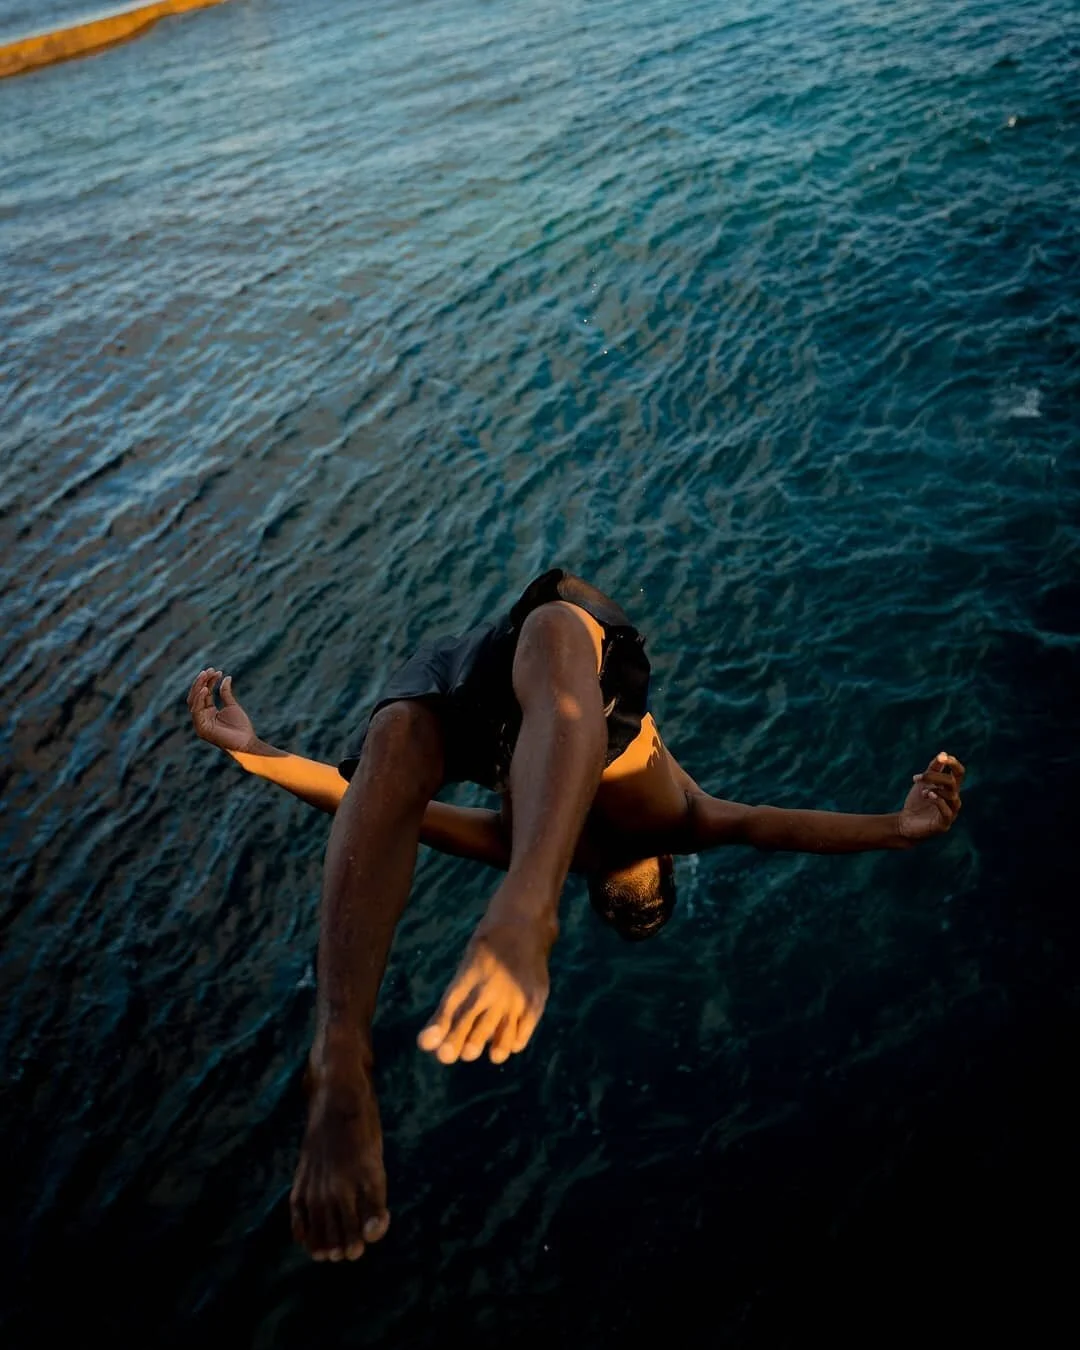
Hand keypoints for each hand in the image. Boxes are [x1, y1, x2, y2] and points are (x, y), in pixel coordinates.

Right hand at [187, 667, 257, 753]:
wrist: (246, 742)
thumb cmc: (241, 727)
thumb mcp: (232, 706)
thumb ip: (225, 692)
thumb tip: (226, 677)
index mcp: (208, 712)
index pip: (204, 694)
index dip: (208, 681)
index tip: (215, 670)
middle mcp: (202, 717)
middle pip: (196, 696)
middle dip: (201, 682)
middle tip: (209, 670)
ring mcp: (200, 723)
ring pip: (193, 702)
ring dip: (199, 687)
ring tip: (206, 675)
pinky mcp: (201, 728)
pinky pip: (196, 711)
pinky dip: (199, 699)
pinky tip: (206, 689)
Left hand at [417, 909, 553, 1064]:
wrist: (524, 924)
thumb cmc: (489, 947)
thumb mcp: (468, 963)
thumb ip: (456, 998)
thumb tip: (434, 1035)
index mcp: (470, 974)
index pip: (450, 1005)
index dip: (438, 1026)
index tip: (426, 1045)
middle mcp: (489, 988)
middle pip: (471, 1022)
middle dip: (458, 1042)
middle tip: (448, 1056)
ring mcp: (513, 997)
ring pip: (500, 1034)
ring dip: (492, 1047)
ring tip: (490, 1055)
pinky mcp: (534, 1001)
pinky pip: (523, 1031)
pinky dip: (516, 1041)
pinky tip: (511, 1044)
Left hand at [897, 752, 964, 841]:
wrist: (905, 824)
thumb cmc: (916, 803)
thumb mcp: (923, 783)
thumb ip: (932, 769)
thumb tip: (943, 753)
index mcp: (950, 788)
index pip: (959, 773)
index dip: (953, 763)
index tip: (942, 757)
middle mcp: (953, 799)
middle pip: (953, 782)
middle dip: (935, 776)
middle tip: (918, 777)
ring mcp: (951, 812)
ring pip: (952, 796)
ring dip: (936, 789)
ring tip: (923, 790)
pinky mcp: (944, 824)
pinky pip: (948, 812)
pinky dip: (939, 802)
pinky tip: (929, 795)